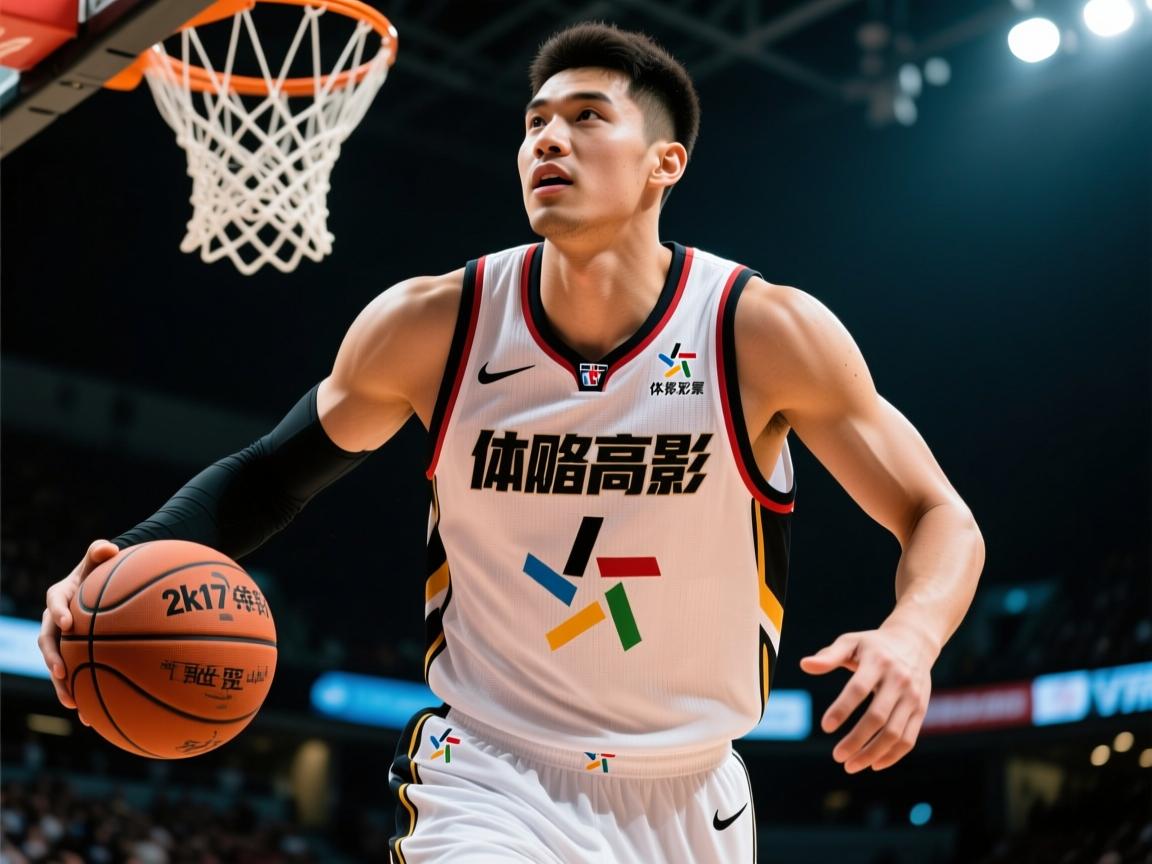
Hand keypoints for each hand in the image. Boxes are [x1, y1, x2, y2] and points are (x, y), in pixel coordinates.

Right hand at [38, 539, 120, 716]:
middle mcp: (55, 621)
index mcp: (60, 596)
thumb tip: (109, 546)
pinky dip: (82, 695)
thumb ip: (100, 551)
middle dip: (53, 659)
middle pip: (48, 643)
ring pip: (57, 666)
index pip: (54, 603)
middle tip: (61, 672)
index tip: (68, 623)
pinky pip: (74, 677)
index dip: (59, 613)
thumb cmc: (102, 571)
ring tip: (73, 703)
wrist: (103, 588)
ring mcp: (61, 641)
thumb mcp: (99, 558)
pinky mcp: (71, 656)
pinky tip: (90, 717)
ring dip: (62, 685)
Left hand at [799, 624, 935, 772]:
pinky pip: (909, 738)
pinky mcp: (921, 710)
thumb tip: (804, 665)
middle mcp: (899, 680)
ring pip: (894, 733)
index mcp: (878, 662)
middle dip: (856, 740)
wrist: (914, 642)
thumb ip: (829, 656)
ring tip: (850, 765)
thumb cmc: (873, 645)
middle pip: (877, 716)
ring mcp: (913, 697)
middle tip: (837, 756)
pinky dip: (893, 755)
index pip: (858, 689)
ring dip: (872, 753)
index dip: (842, 709)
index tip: (825, 727)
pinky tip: (874, 764)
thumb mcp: (851, 642)